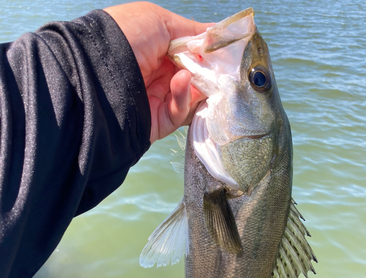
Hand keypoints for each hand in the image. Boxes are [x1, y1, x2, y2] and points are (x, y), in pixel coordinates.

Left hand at [104, 2, 210, 142]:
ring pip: (191, 98)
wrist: (96, 71)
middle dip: (208, 73)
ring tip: (197, 73)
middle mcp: (157, 76)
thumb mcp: (158, 21)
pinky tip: (181, 82)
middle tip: (222, 68)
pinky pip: (178, 113)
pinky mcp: (156, 122)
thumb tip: (215, 35)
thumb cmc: (124, 37)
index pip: (189, 55)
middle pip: (194, 78)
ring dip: (198, 85)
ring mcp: (156, 100)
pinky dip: (184, 97)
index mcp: (156, 51)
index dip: (206, 54)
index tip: (224, 51)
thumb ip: (189, 31)